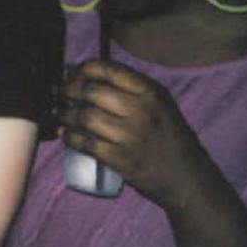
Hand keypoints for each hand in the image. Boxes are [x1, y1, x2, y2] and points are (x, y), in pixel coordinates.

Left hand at [59, 60, 219, 212]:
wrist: (186, 177)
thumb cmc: (171, 138)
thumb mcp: (162, 105)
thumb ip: (134, 91)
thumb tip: (93, 78)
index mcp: (152, 92)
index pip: (110, 69)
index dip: (84, 69)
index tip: (73, 75)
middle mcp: (141, 110)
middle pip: (92, 91)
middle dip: (69, 90)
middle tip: (61, 95)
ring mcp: (131, 136)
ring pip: (85, 116)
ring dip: (65, 114)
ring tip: (60, 114)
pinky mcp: (121, 160)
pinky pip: (86, 143)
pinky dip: (70, 137)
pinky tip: (66, 134)